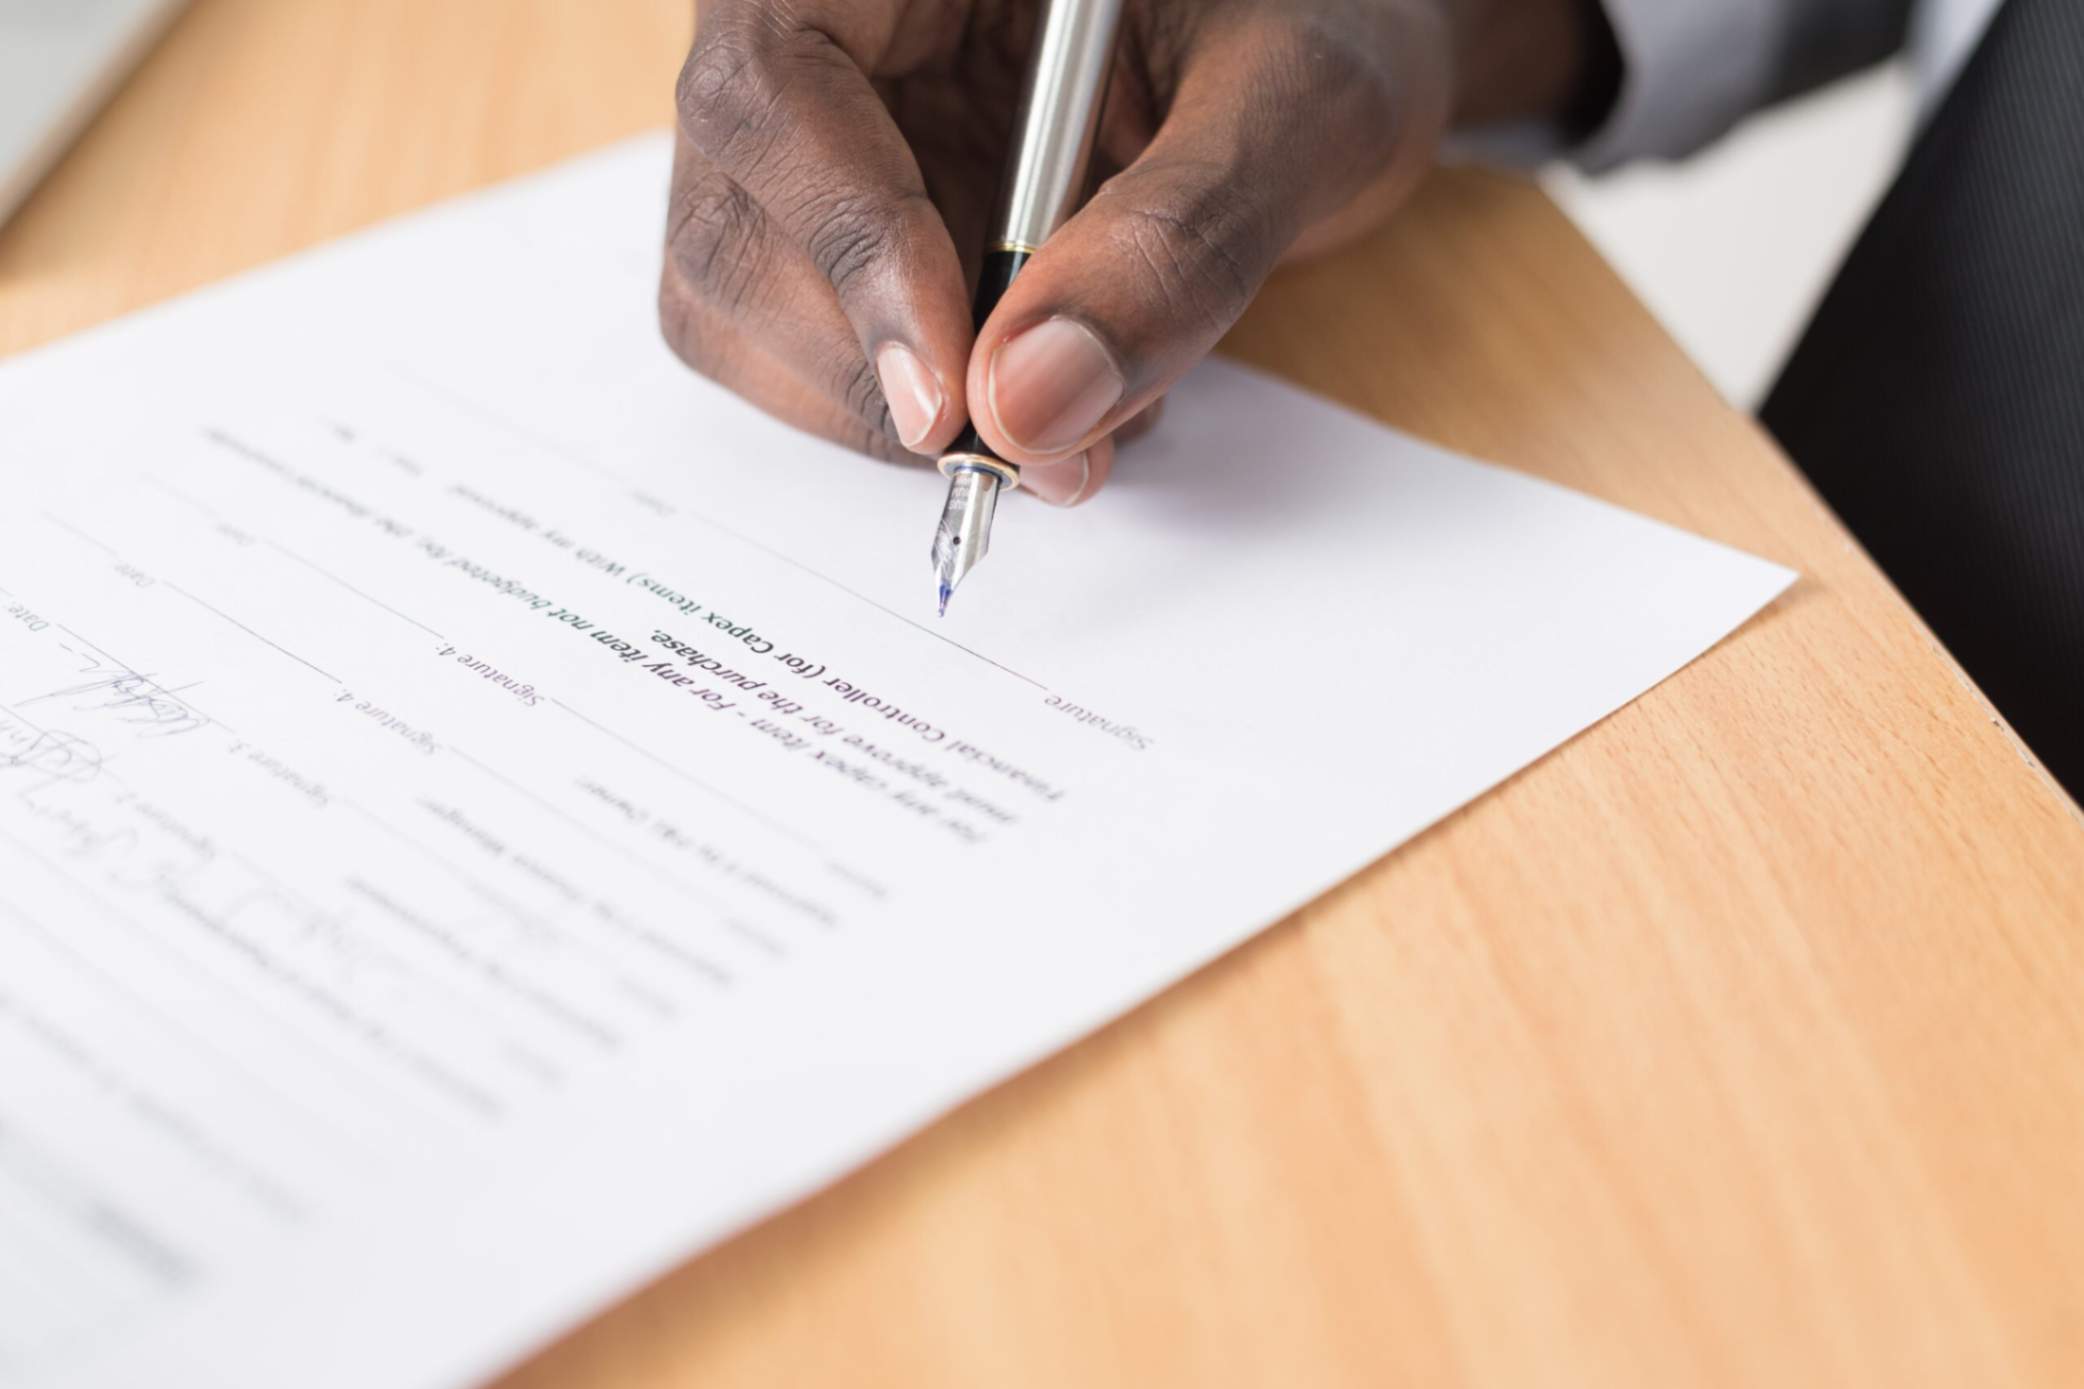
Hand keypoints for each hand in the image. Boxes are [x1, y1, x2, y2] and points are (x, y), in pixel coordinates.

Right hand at [661, 0, 1604, 504]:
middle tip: (1033, 452)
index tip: (950, 402)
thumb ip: (1180, 240)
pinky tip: (1038, 392)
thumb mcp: (1299, 102)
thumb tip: (1031, 407)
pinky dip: (912, 415)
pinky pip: (811, 348)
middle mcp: (830, 27)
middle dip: (870, 370)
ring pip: (741, 304)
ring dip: (883, 412)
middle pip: (731, 219)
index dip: (849, 252)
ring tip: (1070, 418)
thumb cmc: (1323, 21)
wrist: (1326, 50)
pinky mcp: (843, 226)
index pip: (778, 86)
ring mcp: (824, 136)